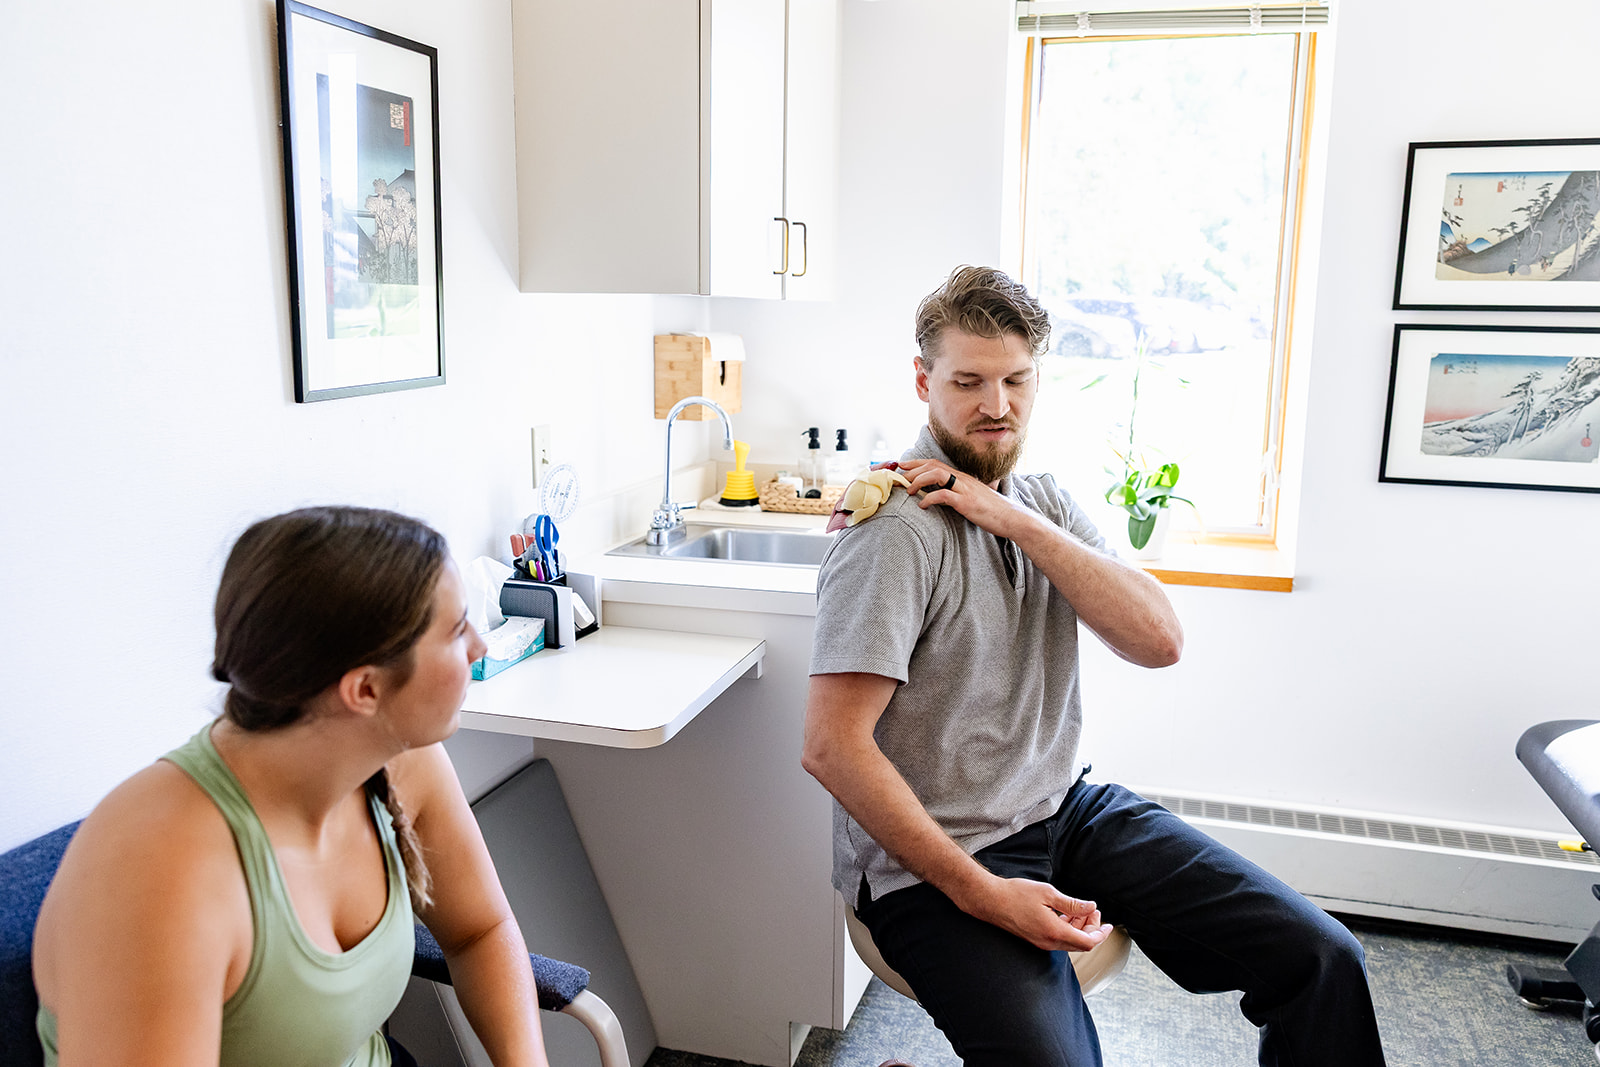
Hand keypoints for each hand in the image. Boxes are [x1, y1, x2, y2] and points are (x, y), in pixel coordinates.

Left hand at [895, 458, 1034, 540]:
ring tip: (909, 491)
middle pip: (933, 465)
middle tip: (899, 477)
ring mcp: (965, 489)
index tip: (902, 465)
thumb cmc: (991, 511)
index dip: (917, 463)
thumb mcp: (972, 498)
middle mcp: (962, 479)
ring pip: (936, 475)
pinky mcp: (966, 502)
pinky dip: (929, 499)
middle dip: (913, 469)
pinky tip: (922, 506)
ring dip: (919, 481)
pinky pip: (944, 495)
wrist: (1011, 518)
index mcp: (962, 477)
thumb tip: (940, 496)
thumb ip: (957, 493)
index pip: (936, 464)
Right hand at [964, 875, 1112, 952]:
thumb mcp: (1048, 893)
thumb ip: (1072, 903)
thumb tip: (1091, 907)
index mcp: (1054, 932)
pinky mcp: (1035, 938)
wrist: (990, 901)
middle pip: (1080, 943)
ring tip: (1081, 909)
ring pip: (1069, 941)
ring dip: (1079, 927)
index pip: (1087, 942)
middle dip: (1091, 928)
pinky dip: (1067, 927)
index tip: (1108, 924)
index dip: (1100, 934)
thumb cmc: (1016, 894)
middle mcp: (1049, 942)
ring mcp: (1041, 942)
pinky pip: (1058, 938)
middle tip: (1093, 910)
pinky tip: (1066, 913)